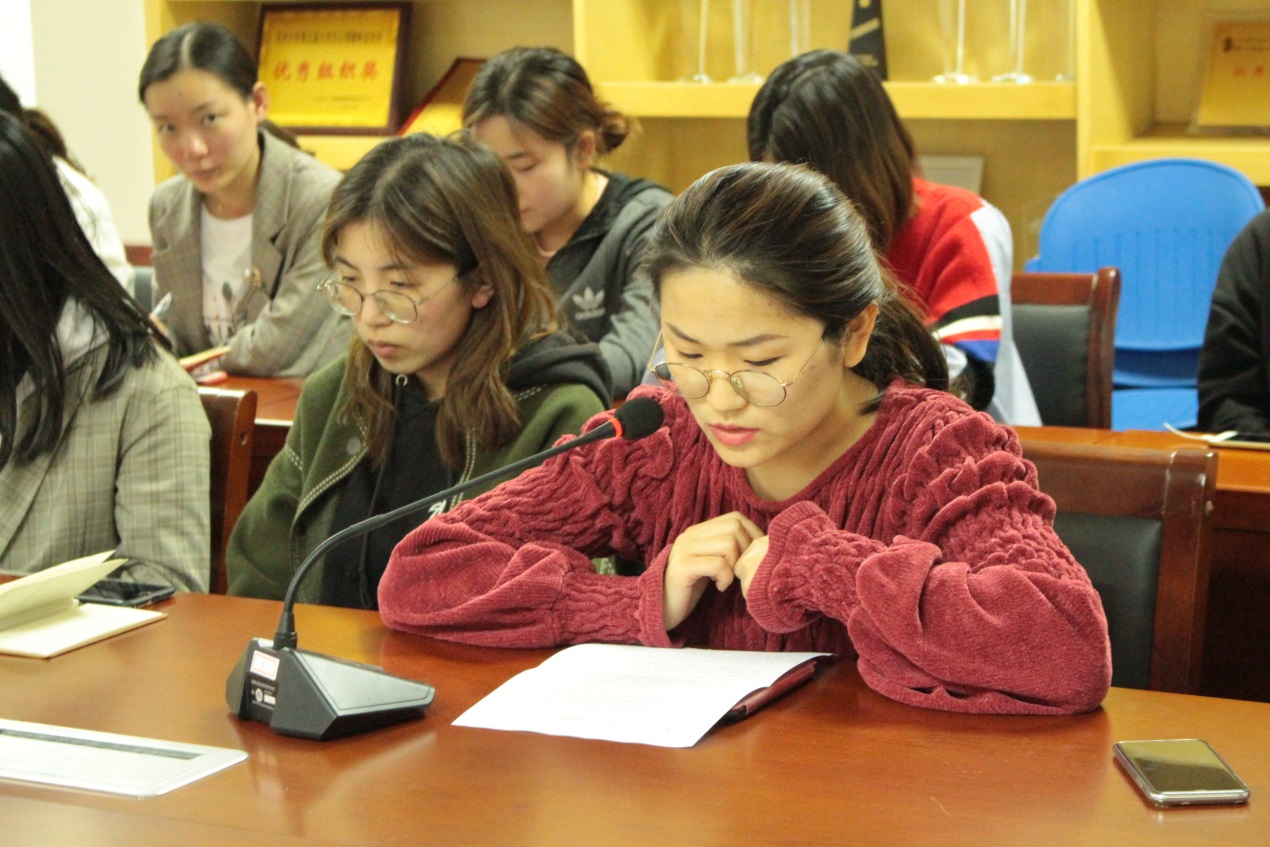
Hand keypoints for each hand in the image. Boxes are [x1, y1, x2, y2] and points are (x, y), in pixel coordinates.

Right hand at [663, 512, 762, 630]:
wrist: (661, 609)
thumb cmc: (690, 588)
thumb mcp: (710, 563)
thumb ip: (726, 549)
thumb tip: (759, 543)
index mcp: (698, 531)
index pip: (735, 518)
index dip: (752, 535)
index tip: (751, 558)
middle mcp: (690, 535)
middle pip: (734, 528)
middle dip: (745, 551)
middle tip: (737, 572)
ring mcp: (684, 549)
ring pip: (728, 544)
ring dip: (734, 565)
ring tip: (725, 579)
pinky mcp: (683, 567)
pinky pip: (717, 564)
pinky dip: (725, 577)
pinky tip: (719, 587)